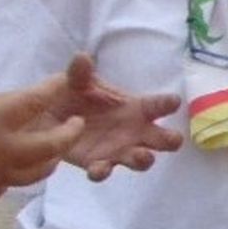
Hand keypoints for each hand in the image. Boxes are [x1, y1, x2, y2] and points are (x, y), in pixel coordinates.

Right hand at [0, 48, 88, 205]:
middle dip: (67, 135)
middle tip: (77, 124)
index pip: (29, 104)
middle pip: (47, 147)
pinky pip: (8, 186)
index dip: (50, 90)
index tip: (61, 81)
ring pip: (34, 173)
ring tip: (55, 151)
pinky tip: (15, 170)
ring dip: (49, 160)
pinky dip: (18, 176)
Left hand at [49, 55, 182, 181]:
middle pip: (159, 138)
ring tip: (143, 155)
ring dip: (143, 159)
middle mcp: (133, 132)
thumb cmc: (77, 95)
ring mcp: (118, 150)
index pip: (156, 106)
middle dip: (169, 140)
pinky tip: (95, 169)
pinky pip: (103, 171)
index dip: (167, 104)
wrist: (53, 117)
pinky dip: (101, 171)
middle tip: (174, 140)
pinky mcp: (97, 164)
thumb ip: (80, 72)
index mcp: (134, 108)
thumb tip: (82, 56)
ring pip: (138, 159)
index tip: (174, 101)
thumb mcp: (77, 81)